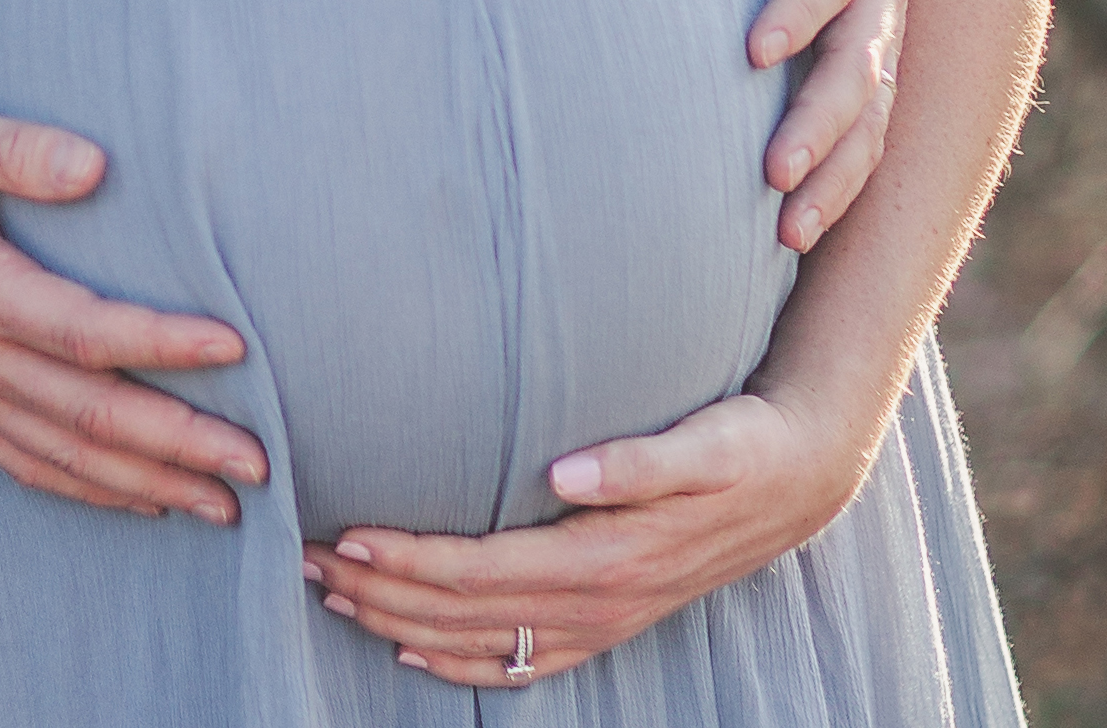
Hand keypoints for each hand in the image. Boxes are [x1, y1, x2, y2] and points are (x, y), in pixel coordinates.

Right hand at [0, 96, 264, 523]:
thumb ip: (14, 147)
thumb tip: (93, 167)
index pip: (86, 331)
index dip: (162, 346)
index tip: (233, 348)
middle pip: (89, 416)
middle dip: (179, 446)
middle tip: (258, 466)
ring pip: (63, 455)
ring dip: (146, 484)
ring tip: (220, 506)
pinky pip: (22, 461)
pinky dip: (85, 489)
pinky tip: (136, 501)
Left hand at [303, 387, 870, 684]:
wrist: (801, 482)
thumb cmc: (743, 445)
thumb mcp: (702, 442)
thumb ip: (633, 461)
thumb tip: (564, 470)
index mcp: (604, 557)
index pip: (481, 570)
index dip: (409, 560)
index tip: (345, 536)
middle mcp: (596, 602)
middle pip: (463, 614)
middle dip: (380, 593)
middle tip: (306, 559)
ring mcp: (600, 623)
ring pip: (480, 642)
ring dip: (401, 625)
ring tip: (332, 594)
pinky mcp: (608, 625)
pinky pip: (523, 664)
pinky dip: (462, 664)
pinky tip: (415, 654)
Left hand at [707, 0, 906, 253]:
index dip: (799, 9)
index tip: (752, 51)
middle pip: (863, 60)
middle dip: (819, 119)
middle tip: (770, 173)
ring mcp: (885, 22)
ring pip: (873, 111)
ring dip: (835, 171)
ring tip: (787, 228)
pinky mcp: (873, 53)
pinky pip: (869, 129)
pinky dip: (842, 180)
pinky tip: (798, 228)